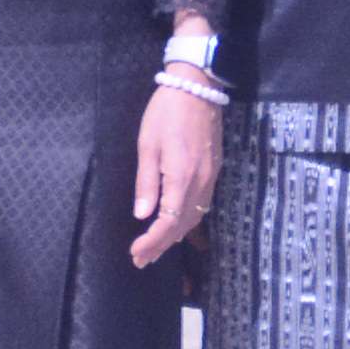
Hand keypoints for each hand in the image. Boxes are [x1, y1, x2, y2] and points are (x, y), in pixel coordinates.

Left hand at [128, 76, 221, 268]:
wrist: (197, 88)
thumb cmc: (166, 113)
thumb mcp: (148, 145)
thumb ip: (146, 182)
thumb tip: (143, 214)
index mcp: (181, 178)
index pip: (167, 223)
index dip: (152, 242)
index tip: (135, 253)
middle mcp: (200, 183)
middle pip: (181, 225)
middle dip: (161, 245)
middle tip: (140, 259)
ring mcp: (210, 178)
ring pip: (194, 217)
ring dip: (175, 236)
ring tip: (155, 249)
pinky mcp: (214, 170)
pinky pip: (202, 205)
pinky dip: (187, 221)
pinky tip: (176, 224)